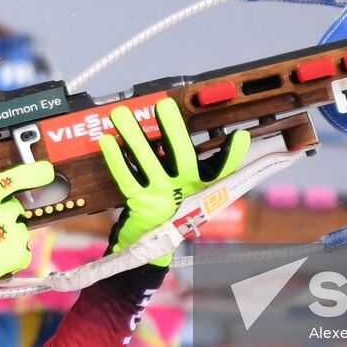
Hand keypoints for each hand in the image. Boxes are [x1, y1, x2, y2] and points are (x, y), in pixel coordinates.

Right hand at [0, 156, 54, 304]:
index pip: (12, 179)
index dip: (33, 173)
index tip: (46, 171)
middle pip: (16, 208)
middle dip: (6, 217)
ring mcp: (6, 235)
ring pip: (21, 231)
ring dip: (10, 237)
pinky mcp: (12, 256)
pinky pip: (23, 252)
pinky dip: (14, 256)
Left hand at [98, 96, 249, 265]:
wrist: (155, 241)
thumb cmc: (176, 205)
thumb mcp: (193, 188)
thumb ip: (201, 164)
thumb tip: (212, 134)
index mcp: (202, 183)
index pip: (222, 169)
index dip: (233, 153)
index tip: (240, 135)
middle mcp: (184, 188)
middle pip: (182, 155)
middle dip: (173, 128)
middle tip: (164, 104)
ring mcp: (160, 195)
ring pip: (146, 160)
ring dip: (133, 135)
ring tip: (120, 113)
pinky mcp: (139, 201)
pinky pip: (125, 176)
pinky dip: (115, 158)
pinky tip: (107, 140)